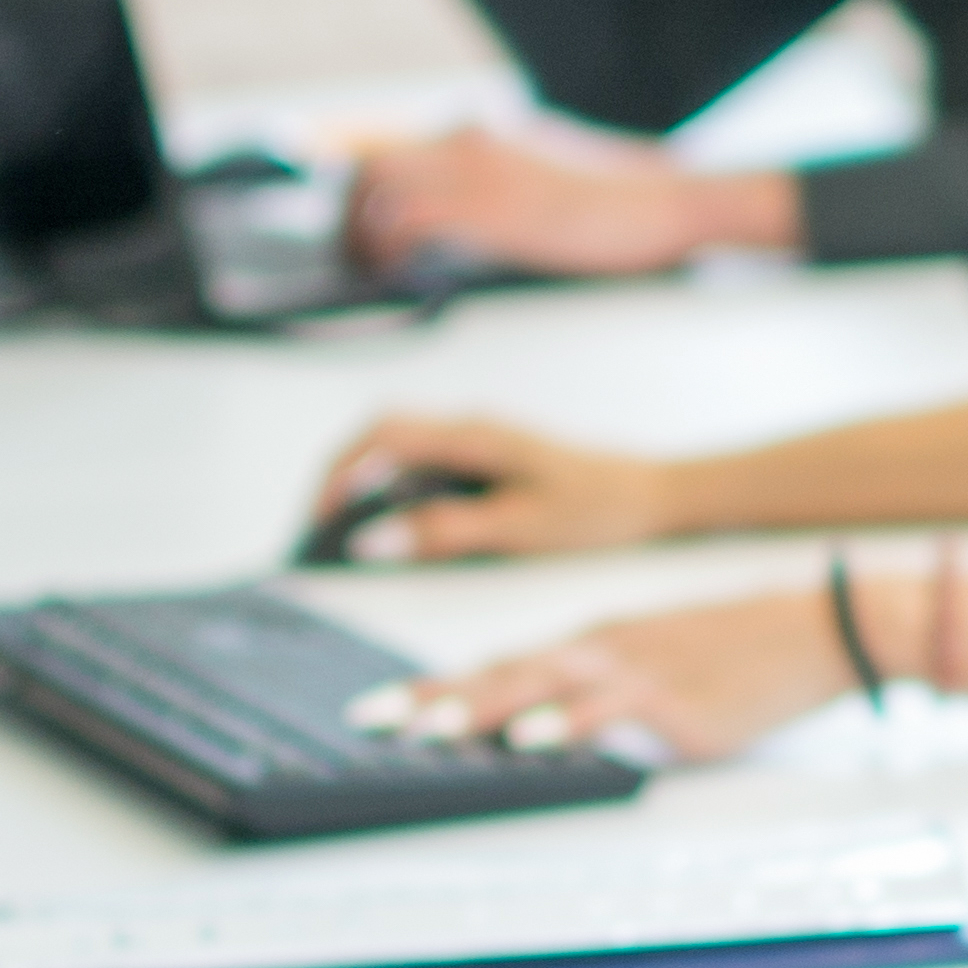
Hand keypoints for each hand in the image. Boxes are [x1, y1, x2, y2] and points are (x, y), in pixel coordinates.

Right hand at [301, 414, 680, 561]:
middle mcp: (468, 428)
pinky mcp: (483, 460)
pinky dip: (393, 495)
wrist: (652, 495)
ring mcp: (474, 442)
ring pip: (398, 452)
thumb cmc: (597, 507)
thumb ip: (445, 532)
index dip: (339, 475)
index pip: (381, 437)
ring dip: (364, 488)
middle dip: (339, 480)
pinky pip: (422, 468)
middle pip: (378, 437)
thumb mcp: (519, 528)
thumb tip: (373, 539)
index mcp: (473, 434)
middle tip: (316, 534)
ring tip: (340, 540)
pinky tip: (390, 534)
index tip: (317, 522)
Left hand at [346, 130, 795, 281]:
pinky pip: (407, 222)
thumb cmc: (623, 198)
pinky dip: (387, 249)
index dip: (338, 157)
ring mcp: (478, 171)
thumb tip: (472, 207)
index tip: (316, 183)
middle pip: (369, 159)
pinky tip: (393, 273)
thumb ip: (505, 178)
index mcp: (484, 130)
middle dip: (344, 208)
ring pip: (378, 187)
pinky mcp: (490, 210)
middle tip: (347, 249)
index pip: (388, 133)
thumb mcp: (552, 173)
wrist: (667, 200)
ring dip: (359, 232)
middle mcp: (470, 139)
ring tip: (365, 268)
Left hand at [372, 592, 859, 765]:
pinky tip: (529, 740)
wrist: (810, 629)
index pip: (497, 664)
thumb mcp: (652, 666)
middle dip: (431, 696)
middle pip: (499, 671)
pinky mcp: (671, 696)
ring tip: (425, 729)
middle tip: (370, 720)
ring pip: (539, 684)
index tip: (378, 709)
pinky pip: (606, 709)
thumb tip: (538, 731)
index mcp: (590, 643)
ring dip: (479, 706)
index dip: (434, 686)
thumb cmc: (734, 653)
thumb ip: (595, 694)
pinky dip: (563, 723)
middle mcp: (598, 648)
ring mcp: (632, 669)